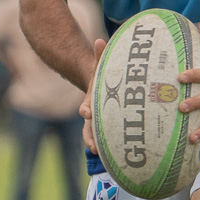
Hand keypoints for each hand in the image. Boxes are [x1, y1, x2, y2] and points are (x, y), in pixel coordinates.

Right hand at [78, 38, 106, 153]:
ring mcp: (97, 123)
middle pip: (87, 127)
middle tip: (92, 145)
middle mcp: (91, 114)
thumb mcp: (101, 66)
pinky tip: (114, 158)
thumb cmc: (104, 77)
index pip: (86, 106)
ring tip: (100, 154)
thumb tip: (100, 40)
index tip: (87, 112)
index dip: (86, 110)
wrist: (102, 88)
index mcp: (90, 100)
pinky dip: (107, 149)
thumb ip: (100, 56)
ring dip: (96, 145)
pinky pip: (105, 141)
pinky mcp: (106, 130)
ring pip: (94, 137)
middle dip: (89, 136)